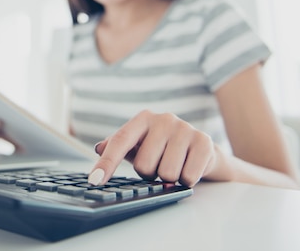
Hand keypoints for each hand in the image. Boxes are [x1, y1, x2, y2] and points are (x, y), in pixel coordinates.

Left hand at [89, 110, 216, 187]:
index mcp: (143, 119)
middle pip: (144, 166)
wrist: (200, 149)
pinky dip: (186, 180)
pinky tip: (188, 167)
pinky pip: (188, 177)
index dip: (106, 163)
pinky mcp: (204, 142)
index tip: (95, 180)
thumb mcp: (138, 144)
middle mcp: (164, 119)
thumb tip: (98, 148)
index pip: (120, 141)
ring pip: (167, 174)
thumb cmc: (162, 147)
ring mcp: (185, 128)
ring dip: (168, 179)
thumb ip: (116, 146)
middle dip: (149, 174)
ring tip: (174, 165)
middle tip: (158, 165)